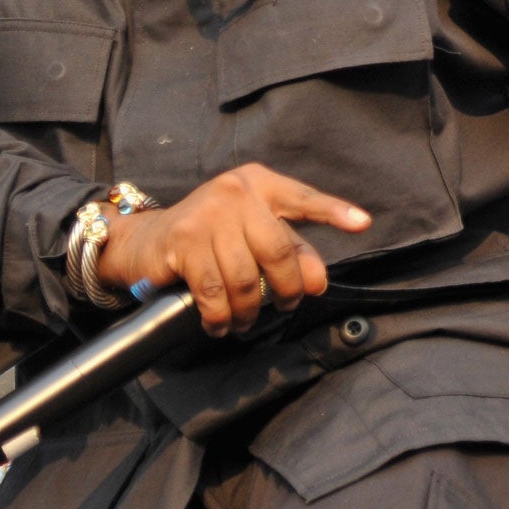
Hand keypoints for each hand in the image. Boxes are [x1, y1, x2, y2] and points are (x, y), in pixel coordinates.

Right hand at [94, 162, 370, 335]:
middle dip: (287, 289)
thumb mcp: (251, 233)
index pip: (303, 198)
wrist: (145, 241)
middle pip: (278, 250)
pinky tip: (221, 325)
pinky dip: (221, 317)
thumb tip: (317, 282)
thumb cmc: (209, 237)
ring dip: (249, 311)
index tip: (363, 224)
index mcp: (260, 184)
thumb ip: (288, 249)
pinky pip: (214, 292)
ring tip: (246, 322)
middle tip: (285, 306)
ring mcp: (207, 215)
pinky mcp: (183, 241)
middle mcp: (235, 191)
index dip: (334, 212)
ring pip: (246, 278)